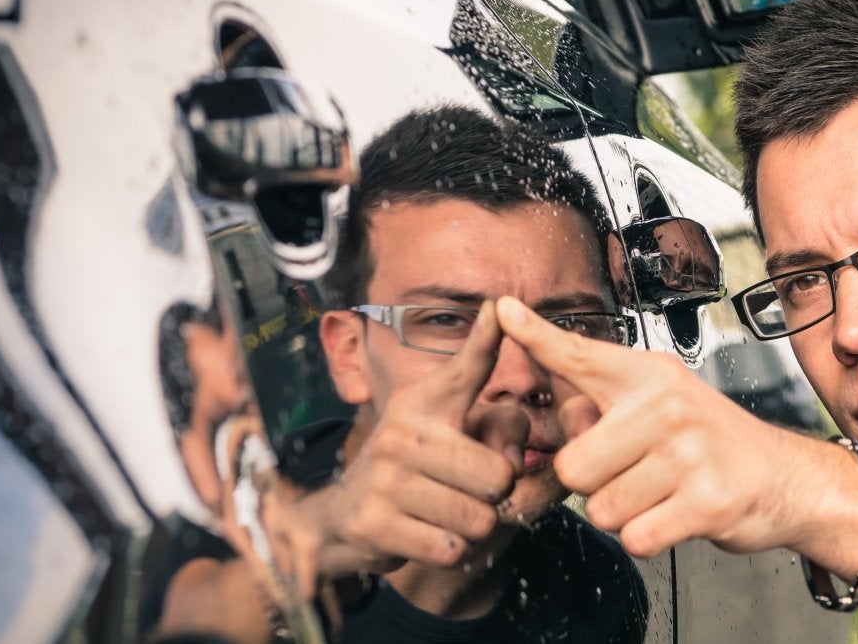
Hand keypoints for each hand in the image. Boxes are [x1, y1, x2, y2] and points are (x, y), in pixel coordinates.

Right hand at [286, 301, 527, 591]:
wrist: (344, 516)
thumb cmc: (419, 470)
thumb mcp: (455, 437)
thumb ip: (502, 433)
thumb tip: (513, 460)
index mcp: (426, 403)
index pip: (467, 367)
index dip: (486, 338)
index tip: (499, 306)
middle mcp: (403, 431)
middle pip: (499, 476)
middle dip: (495, 495)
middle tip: (466, 491)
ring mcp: (385, 477)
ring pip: (479, 519)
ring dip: (473, 528)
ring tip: (445, 513)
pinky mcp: (375, 522)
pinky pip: (453, 549)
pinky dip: (452, 552)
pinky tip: (428, 535)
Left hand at [495, 296, 822, 557]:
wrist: (782, 477)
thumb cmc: (709, 443)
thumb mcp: (660, 404)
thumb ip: (605, 405)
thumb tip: (557, 405)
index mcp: (647, 377)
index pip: (578, 355)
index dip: (535, 337)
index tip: (503, 310)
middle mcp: (666, 404)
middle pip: (573, 467)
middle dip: (593, 486)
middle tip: (634, 473)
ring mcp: (689, 451)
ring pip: (601, 509)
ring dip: (624, 514)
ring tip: (661, 492)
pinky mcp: (707, 499)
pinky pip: (636, 537)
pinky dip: (649, 537)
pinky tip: (676, 514)